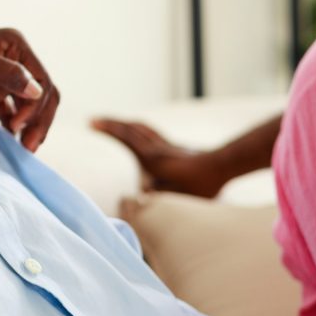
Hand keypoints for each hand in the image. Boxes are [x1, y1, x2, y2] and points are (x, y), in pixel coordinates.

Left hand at [0, 28, 59, 151]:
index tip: (17, 125)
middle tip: (29, 147)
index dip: (35, 105)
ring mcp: (8, 75)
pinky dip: (16, 124)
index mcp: (16, 45)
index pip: (41, 79)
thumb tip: (37, 92)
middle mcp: (17, 58)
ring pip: (32, 103)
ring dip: (31, 125)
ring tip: (26, 148)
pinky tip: (14, 141)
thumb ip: (6, 74)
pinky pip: (14, 109)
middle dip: (39, 120)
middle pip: (42, 93)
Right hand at [89, 118, 224, 197]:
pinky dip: (137, 128)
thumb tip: (143, 190)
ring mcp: (165, 144)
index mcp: (152, 159)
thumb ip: (157, 193)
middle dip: (110, 124)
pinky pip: (149, 132)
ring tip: (110, 122)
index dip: (108, 130)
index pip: (125, 140)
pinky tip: (137, 129)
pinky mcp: (173, 145)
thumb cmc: (201, 183)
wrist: (223, 165)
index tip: (91, 123)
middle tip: (92, 120)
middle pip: (129, 130)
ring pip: (139, 128)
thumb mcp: (178, 195)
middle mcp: (156, 148)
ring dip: (122, 123)